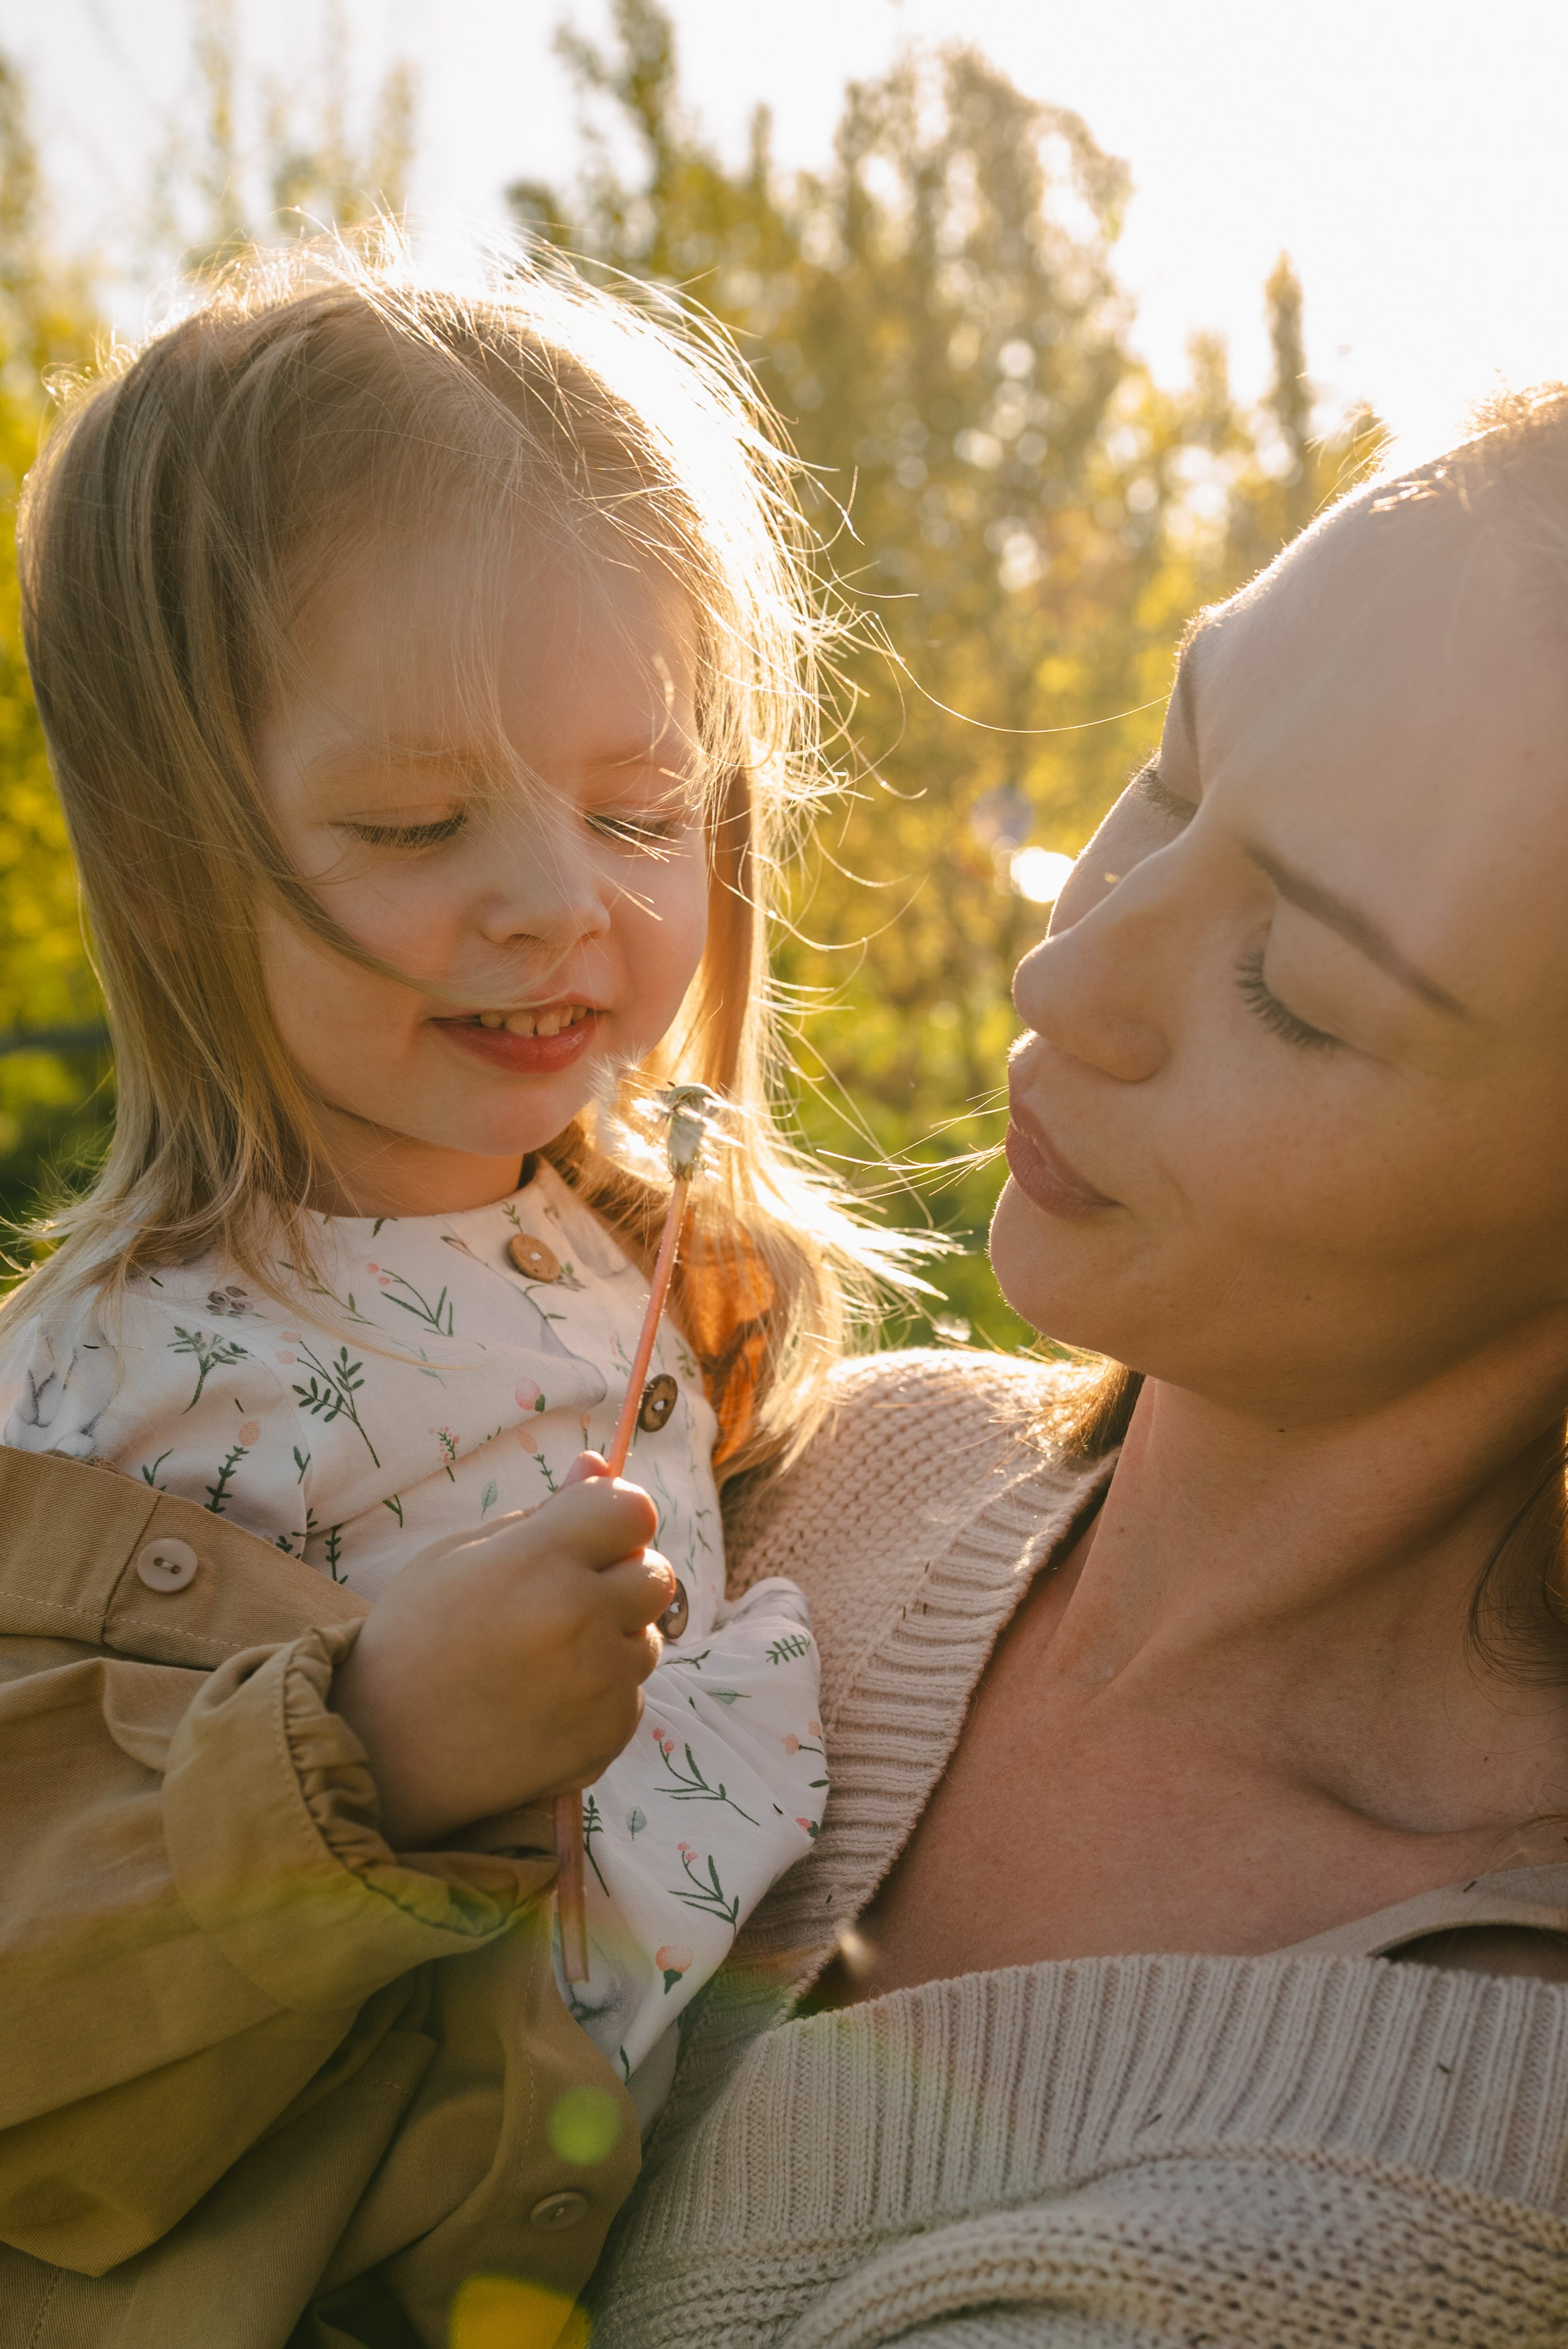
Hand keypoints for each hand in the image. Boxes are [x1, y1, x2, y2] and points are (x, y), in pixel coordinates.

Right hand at [330, 1467, 673, 1848]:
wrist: (381, 1750)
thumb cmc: (413, 1638)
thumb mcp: (458, 1555)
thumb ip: (541, 1513)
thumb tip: (598, 1465)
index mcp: (541, 1561)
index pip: (634, 1510)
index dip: (613, 1518)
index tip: (588, 1536)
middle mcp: (582, 1618)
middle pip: (655, 1575)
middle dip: (617, 1580)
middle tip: (557, 1602)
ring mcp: (600, 1683)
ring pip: (647, 1640)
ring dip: (611, 1642)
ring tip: (541, 1660)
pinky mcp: (607, 1736)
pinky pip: (632, 1696)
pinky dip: (601, 1697)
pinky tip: (543, 1704)